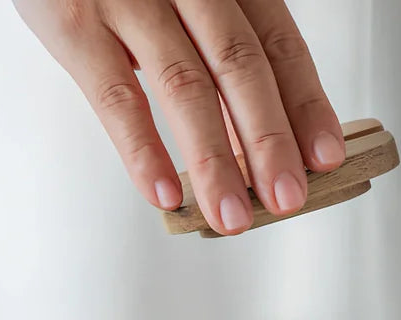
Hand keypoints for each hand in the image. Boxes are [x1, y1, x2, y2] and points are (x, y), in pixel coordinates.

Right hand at [13, 0, 344, 234]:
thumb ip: (205, 54)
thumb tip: (237, 139)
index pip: (277, 42)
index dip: (305, 102)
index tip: (324, 156)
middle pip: (240, 66)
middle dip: (269, 140)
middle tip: (287, 198)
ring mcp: (129, 1)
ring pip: (185, 86)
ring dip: (213, 161)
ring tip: (231, 216)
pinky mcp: (76, 24)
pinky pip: (116, 96)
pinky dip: (142, 150)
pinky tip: (164, 192)